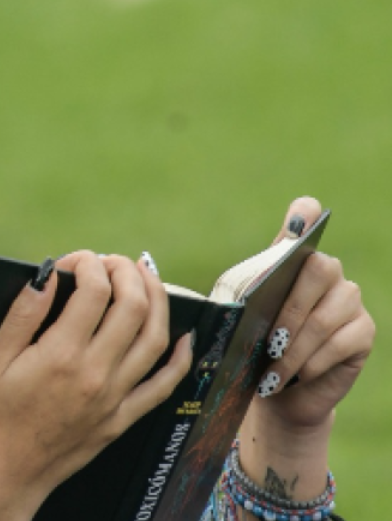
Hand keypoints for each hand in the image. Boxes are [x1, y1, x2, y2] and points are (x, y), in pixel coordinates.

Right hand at [0, 252, 193, 520]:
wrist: (3, 475)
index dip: (88, 264)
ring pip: (155, 338)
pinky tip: (182, 336)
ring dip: (156, 300)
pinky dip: (179, 357)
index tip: (74, 261)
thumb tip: (46, 274)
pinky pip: (163, 385)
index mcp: (61, 355)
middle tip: (111, 262)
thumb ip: (22, 314)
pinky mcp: (121, 418)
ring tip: (146, 278)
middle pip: (132, 306)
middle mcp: (96, 373)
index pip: (94, 291)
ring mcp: (114, 397)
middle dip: (125, 272)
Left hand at [252, 197, 374, 429]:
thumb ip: (243, 298)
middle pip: (320, 270)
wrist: (278, 391)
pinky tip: (297, 376)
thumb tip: (238, 295)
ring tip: (273, 372)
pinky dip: (312, 362)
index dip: (306, 215)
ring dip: (295, 349)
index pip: (305, 222)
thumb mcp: (241, 320)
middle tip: (269, 342)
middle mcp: (328, 272)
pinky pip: (340, 343)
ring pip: (325, 317)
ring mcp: (350, 300)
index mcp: (292, 261)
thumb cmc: (254, 348)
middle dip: (291, 310)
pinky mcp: (363, 331)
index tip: (305, 210)